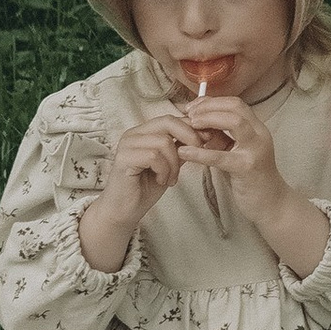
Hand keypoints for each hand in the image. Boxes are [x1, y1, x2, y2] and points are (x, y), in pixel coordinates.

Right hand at [83, 109, 199, 267]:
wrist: (124, 211)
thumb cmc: (145, 188)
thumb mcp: (170, 164)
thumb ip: (181, 148)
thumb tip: (204, 134)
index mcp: (144, 132)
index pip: (172, 118)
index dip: (192, 127)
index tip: (207, 140)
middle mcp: (134, 134)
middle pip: (168, 122)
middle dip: (188, 138)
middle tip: (194, 155)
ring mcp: (127, 144)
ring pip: (163, 141)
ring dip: (174, 163)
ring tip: (171, 178)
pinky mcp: (123, 159)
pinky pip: (154, 156)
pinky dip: (164, 170)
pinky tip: (161, 181)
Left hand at [180, 86, 286, 223]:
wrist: (271, 204)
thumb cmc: (251, 179)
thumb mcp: (236, 152)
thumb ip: (222, 138)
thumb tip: (198, 126)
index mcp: (257, 129)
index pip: (236, 103)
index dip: (213, 101)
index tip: (193, 106)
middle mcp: (260, 135)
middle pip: (236, 107)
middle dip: (209, 106)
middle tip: (189, 113)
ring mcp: (255, 150)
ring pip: (234, 122)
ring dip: (209, 119)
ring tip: (189, 124)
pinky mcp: (247, 168)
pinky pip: (221, 157)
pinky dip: (200, 153)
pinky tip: (184, 152)